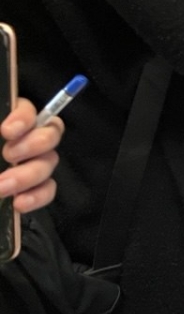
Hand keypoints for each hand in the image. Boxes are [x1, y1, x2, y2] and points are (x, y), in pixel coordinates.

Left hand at [0, 98, 63, 213]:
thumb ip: (0, 131)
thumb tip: (10, 132)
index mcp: (9, 126)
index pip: (27, 110)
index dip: (24, 117)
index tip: (7, 132)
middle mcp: (20, 141)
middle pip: (49, 133)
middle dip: (33, 145)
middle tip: (8, 156)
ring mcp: (26, 166)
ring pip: (49, 162)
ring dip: (29, 174)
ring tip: (4, 187)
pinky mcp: (28, 192)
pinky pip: (47, 189)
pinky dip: (37, 196)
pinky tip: (19, 203)